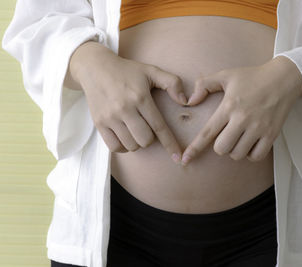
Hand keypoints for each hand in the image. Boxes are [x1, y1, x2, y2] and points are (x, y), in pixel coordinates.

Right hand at [69, 41, 187, 163]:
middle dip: (150, 139)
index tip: (178, 157)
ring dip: (137, 142)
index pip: (159, 126)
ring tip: (135, 129)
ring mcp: (110, 117)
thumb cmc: (127, 71)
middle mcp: (124, 109)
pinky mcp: (99, 123)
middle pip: (145, 140)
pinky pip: (115, 147)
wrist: (95, 68)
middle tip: (146, 127)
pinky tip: (125, 136)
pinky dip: (123, 146)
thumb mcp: (152, 71)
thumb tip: (185, 101)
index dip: (170, 143)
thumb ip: (172, 83)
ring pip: (131, 145)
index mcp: (140, 97)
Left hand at [180, 55, 301, 165]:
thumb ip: (204, 85)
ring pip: (238, 155)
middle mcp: (242, 119)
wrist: (284, 78)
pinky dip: (251, 154)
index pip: (207, 133)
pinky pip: (256, 156)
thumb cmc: (252, 77)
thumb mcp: (226, 75)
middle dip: (220, 146)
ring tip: (239, 138)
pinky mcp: (272, 134)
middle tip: (226, 135)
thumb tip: (189, 101)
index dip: (194, 148)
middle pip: (222, 149)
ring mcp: (258, 128)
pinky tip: (251, 144)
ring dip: (235, 150)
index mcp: (229, 106)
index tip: (185, 159)